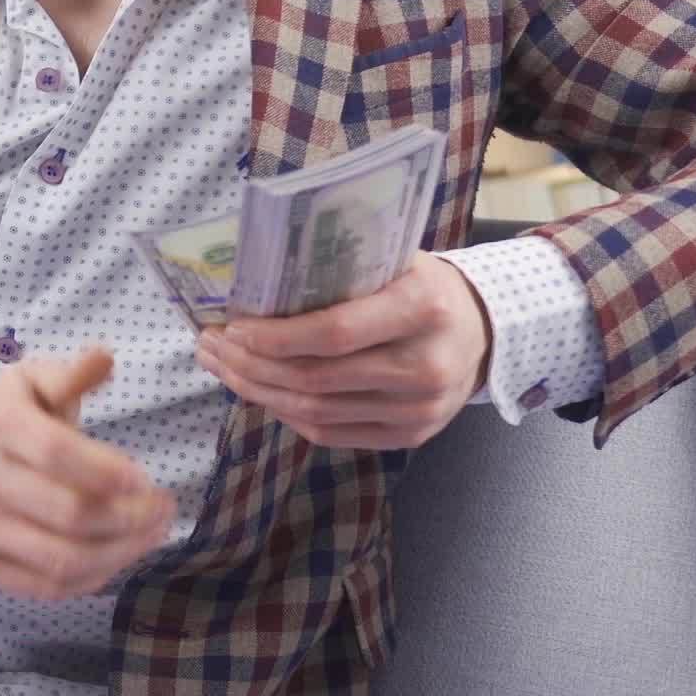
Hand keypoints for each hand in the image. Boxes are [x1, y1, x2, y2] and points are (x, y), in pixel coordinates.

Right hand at [0, 345, 177, 600]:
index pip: (56, 452)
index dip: (109, 471)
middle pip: (68, 514)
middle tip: (162, 511)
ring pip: (60, 560)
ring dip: (120, 554)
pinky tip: (115, 556)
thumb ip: (71, 374)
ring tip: (149, 536)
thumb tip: (104, 358)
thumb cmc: (4, 417)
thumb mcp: (32, 381)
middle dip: (130, 518)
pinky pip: (43, 588)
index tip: (147, 481)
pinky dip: (91, 578)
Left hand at [193, 255, 492, 451]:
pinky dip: (286, 413)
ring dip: (258, 391)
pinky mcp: (410, 436)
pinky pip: (330, 432)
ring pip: (317, 411)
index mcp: (422, 309)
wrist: (486, 331)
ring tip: (223, 367)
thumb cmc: (424, 286)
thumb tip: (253, 273)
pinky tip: (259, 391)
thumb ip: (342, 266)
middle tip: (210, 346)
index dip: (275, 336)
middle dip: (250, 364)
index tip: (230, 326)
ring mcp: (419, 410)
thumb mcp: (396, 260)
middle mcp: (425, 366)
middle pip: (316, 378)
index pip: (335, 333)